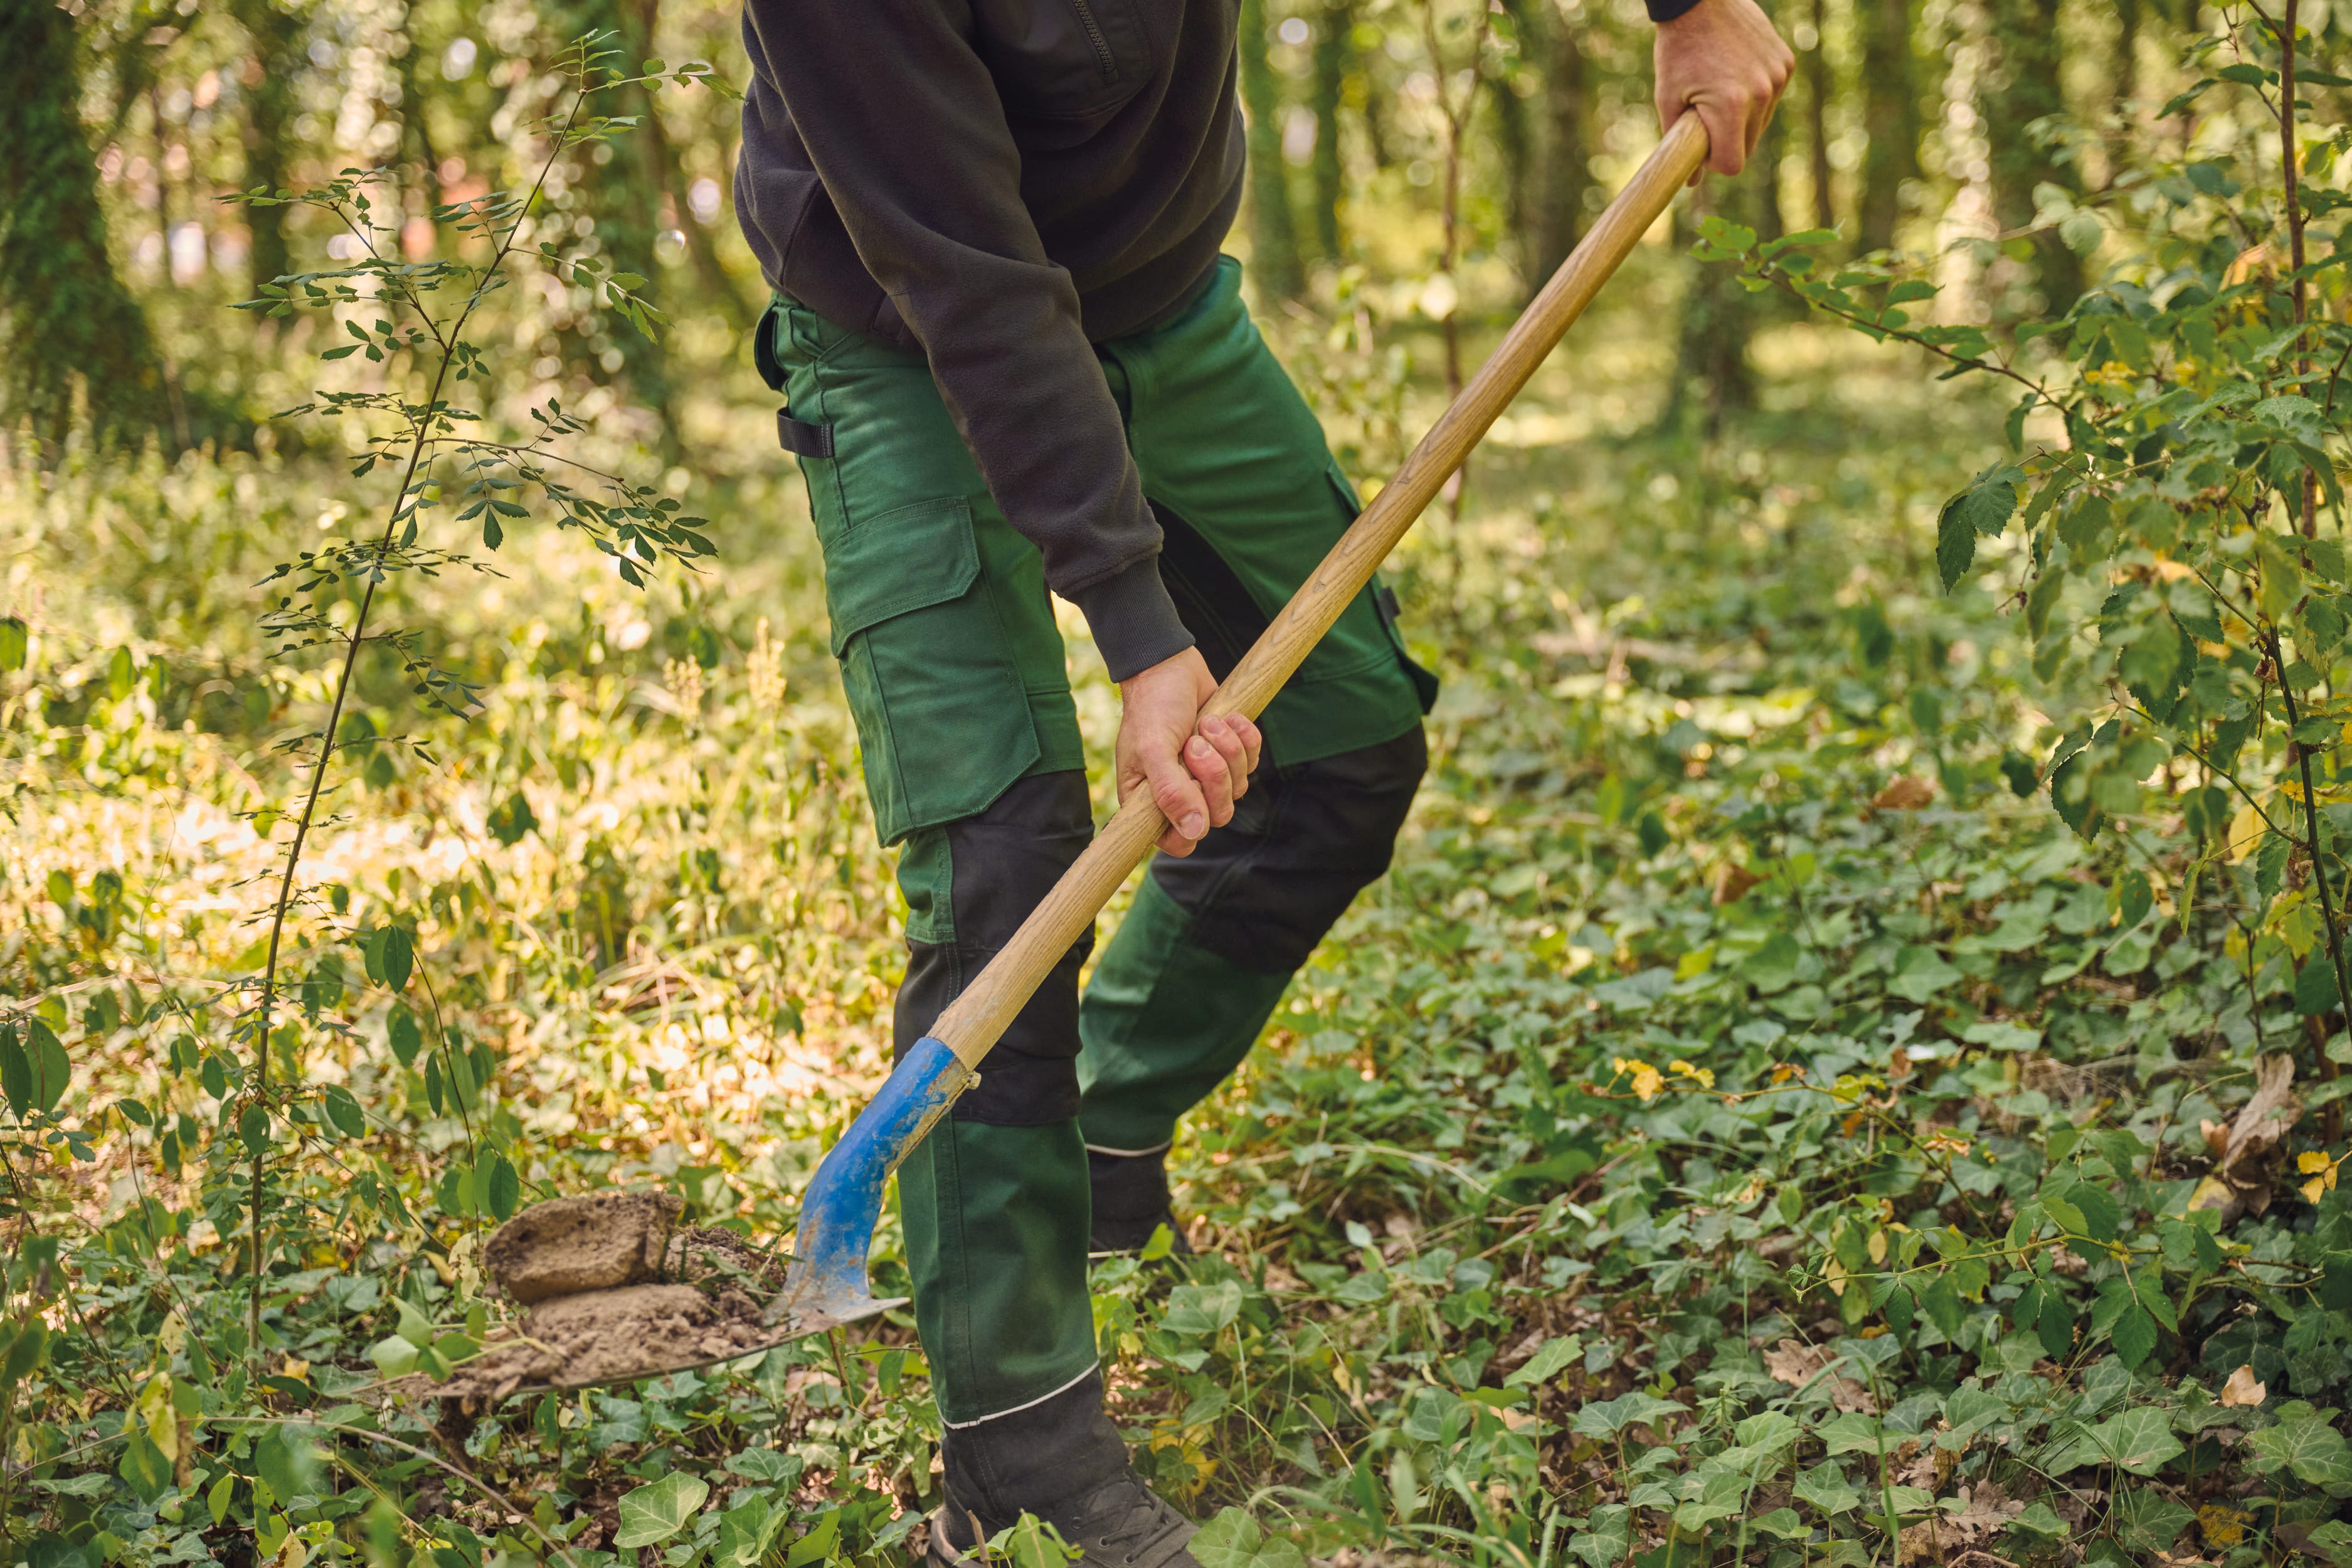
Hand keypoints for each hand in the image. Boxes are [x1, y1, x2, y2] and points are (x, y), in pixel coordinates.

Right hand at [1116, 647, 1263, 857]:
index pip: (1178, 843)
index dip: (1192, 827)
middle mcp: (1180, 795)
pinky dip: (1244, 737)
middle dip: (1213, 775)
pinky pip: (1253, 761)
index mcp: (1150, 803)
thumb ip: (1170, 792)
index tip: (1191, 795)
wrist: (1170, 666)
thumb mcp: (1152, 750)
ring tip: (1207, 722)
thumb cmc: (1152, 708)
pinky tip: (1227, 717)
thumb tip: (1194, 832)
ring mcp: (1207, 776)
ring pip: (1238, 788)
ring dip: (1228, 750)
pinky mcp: (1230, 755)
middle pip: (1218, 814)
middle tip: (1196, 743)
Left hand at [1654, 0, 1793, 181]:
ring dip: (1741, 119)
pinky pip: (1772, 98)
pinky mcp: (1786, 63)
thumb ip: (1679, 142)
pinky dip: (1755, 96)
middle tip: (1705, 116)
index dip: (1714, 162)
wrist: (1701, 0)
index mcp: (1731, 105)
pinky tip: (1736, 73)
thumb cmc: (1678, 48)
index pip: (1733, 164)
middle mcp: (1762, 92)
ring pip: (1761, 123)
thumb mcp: (1667, 97)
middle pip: (1748, 147)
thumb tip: (1691, 183)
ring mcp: (1778, 76)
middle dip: (1727, 141)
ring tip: (1719, 89)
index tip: (1701, 145)